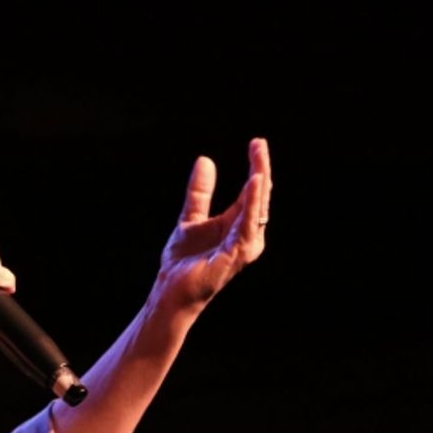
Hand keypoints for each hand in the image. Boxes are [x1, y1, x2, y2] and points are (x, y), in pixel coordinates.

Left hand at [154, 137, 270, 310]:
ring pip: (257, 207)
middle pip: (259, 196)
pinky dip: (252, 203)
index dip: (256, 166)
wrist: (171, 289)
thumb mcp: (191, 217)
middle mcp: (246, 234)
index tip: (257, 143)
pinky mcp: (236, 254)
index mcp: (237, 224)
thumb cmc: (184, 261)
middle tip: (259, 143)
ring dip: (259, 181)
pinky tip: (253, 182)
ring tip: (259, 156)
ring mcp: (244, 245)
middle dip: (261, 168)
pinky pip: (248, 224)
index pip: (253, 190)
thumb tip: (206, 159)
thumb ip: (200, 192)